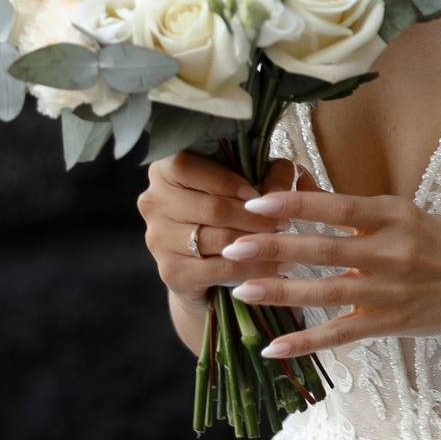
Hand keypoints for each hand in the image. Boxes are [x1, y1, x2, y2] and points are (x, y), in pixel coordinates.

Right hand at [140, 153, 297, 298]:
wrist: (203, 266)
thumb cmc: (228, 210)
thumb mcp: (247, 182)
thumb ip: (268, 173)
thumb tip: (280, 188)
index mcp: (165, 170)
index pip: (188, 167)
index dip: (228, 180)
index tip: (260, 194)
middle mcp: (154, 203)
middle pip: (212, 207)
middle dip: (255, 217)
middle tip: (285, 223)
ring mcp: (158, 239)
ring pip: (219, 239)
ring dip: (259, 243)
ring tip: (287, 245)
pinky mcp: (171, 272)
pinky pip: (221, 269)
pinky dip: (255, 268)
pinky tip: (278, 268)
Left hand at [224, 191, 440, 357]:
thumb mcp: (408, 216)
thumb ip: (360, 213)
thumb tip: (306, 195)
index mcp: (396, 217)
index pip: (339, 207)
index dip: (296, 204)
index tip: (257, 202)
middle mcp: (392, 252)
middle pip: (324, 250)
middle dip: (274, 248)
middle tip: (231, 246)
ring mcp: (390, 291)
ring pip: (326, 293)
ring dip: (281, 292)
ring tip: (240, 290)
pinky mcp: (390, 323)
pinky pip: (341, 335)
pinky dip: (306, 342)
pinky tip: (274, 348)